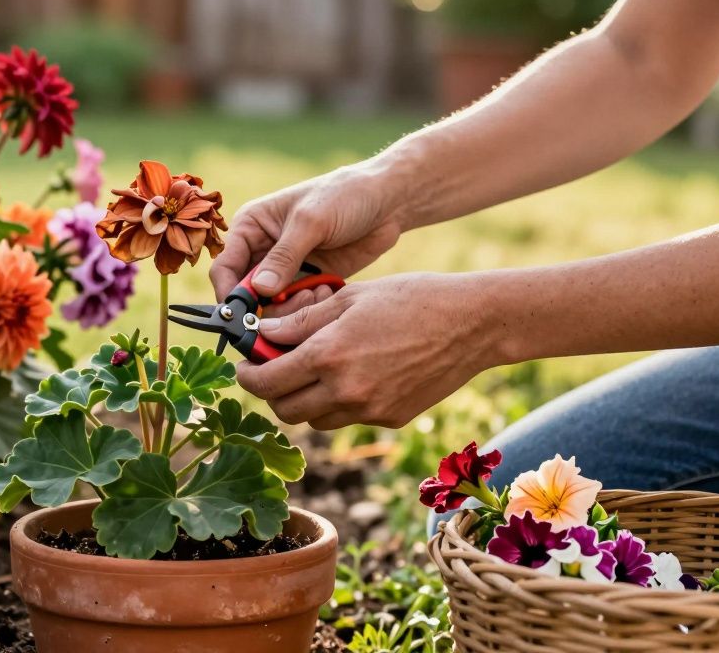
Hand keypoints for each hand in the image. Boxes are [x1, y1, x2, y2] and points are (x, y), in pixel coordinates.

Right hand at [209, 164, 403, 303]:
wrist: (387, 201)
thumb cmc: (345, 196)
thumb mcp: (311, 222)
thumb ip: (283, 257)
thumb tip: (259, 291)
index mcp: (250, 228)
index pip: (225, 268)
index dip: (231, 295)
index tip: (246, 317)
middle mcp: (261, 251)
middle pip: (245, 296)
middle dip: (266, 307)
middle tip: (294, 304)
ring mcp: (284, 270)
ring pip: (271, 308)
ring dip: (291, 309)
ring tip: (317, 292)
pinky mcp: (308, 282)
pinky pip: (296, 308)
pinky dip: (309, 308)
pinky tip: (327, 290)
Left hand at [236, 272, 500, 429]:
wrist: (472, 324)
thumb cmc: (411, 298)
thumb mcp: (349, 298)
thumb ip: (301, 321)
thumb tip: (262, 333)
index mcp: (329, 354)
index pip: (265, 382)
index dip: (247, 376)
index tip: (246, 366)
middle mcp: (345, 389)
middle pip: (284, 410)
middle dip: (272, 392)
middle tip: (274, 369)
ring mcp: (369, 409)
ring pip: (313, 420)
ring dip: (303, 401)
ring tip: (312, 371)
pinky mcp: (389, 419)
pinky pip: (347, 418)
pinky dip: (337, 403)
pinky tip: (352, 375)